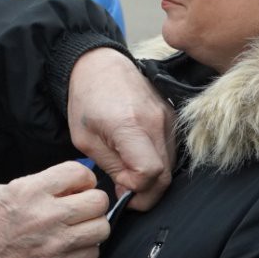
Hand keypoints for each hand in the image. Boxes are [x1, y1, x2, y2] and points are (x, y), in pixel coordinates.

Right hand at [0, 161, 108, 257]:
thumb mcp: (3, 191)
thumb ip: (38, 185)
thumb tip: (66, 184)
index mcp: (30, 191)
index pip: (78, 172)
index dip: (83, 177)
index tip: (78, 184)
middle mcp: (47, 215)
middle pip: (98, 200)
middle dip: (92, 200)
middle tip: (81, 205)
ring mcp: (56, 243)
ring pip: (101, 228)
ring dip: (92, 225)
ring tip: (78, 226)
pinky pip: (92, 253)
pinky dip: (86, 249)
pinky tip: (71, 245)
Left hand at [67, 48, 174, 209]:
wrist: (100, 64)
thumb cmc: (86, 99)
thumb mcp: (85, 139)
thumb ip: (111, 167)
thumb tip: (129, 191)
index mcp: (130, 125)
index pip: (149, 173)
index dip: (136, 190)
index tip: (121, 189)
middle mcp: (156, 122)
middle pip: (165, 175)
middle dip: (147, 193)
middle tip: (126, 192)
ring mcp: (169, 119)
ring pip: (171, 166)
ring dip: (152, 179)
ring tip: (129, 173)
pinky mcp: (173, 117)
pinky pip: (171, 151)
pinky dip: (158, 162)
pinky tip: (137, 158)